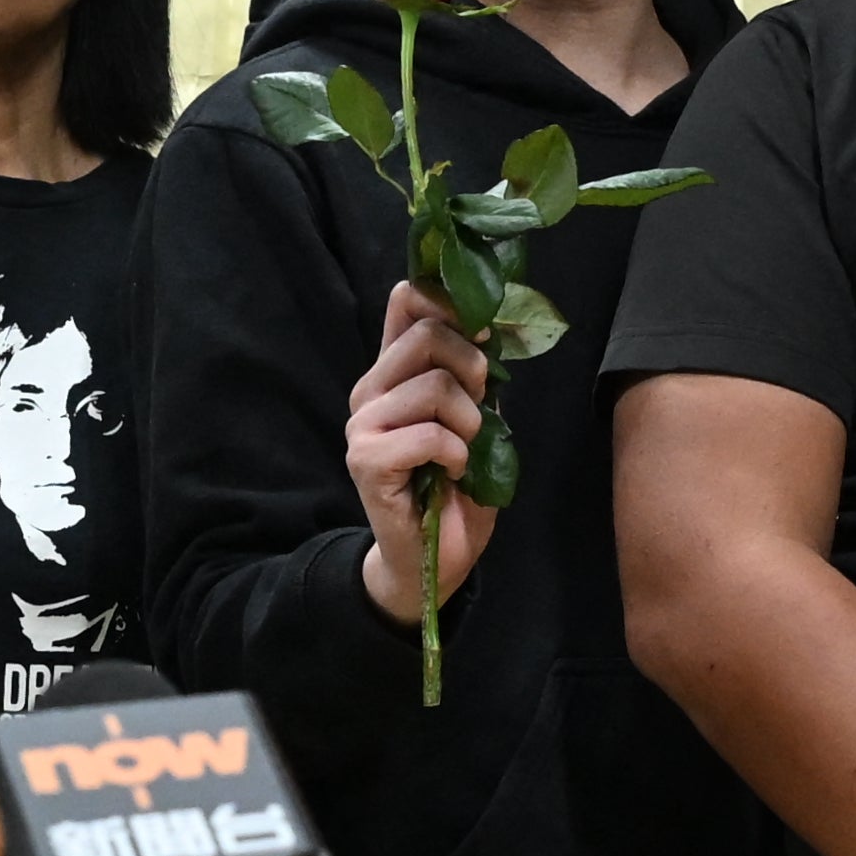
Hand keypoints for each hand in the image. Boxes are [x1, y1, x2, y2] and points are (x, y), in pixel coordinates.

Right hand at [348, 282, 501, 625]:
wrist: (432, 557)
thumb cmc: (455, 487)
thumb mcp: (475, 418)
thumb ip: (475, 375)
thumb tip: (492, 327)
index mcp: (394, 370)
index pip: (408, 299)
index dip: (449, 303)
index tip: (481, 335)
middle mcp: (370, 389)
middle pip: (428, 335)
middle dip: (473, 368)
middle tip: (477, 409)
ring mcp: (362, 424)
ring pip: (435, 386)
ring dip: (469, 422)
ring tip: (464, 450)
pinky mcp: (366, 460)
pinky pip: (430, 435)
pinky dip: (457, 455)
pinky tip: (452, 473)